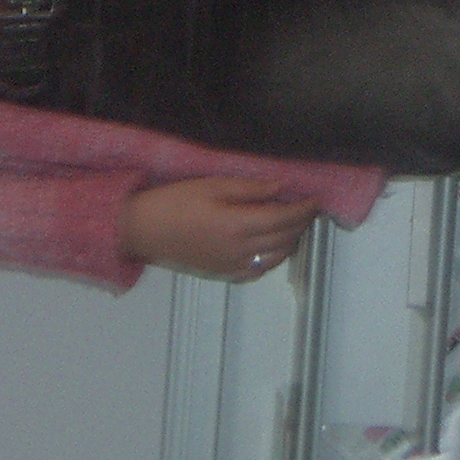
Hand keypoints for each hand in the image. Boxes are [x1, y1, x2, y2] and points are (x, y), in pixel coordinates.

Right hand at [118, 177, 319, 281]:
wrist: (143, 230)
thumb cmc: (173, 202)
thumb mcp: (211, 185)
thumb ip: (249, 189)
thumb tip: (281, 188)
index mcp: (237, 225)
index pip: (283, 218)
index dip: (303, 208)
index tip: (316, 198)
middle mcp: (239, 250)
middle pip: (284, 238)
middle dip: (301, 222)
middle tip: (307, 207)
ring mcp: (232, 265)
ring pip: (276, 257)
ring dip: (291, 240)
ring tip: (294, 223)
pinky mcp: (224, 273)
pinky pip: (259, 270)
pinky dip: (273, 258)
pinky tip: (273, 246)